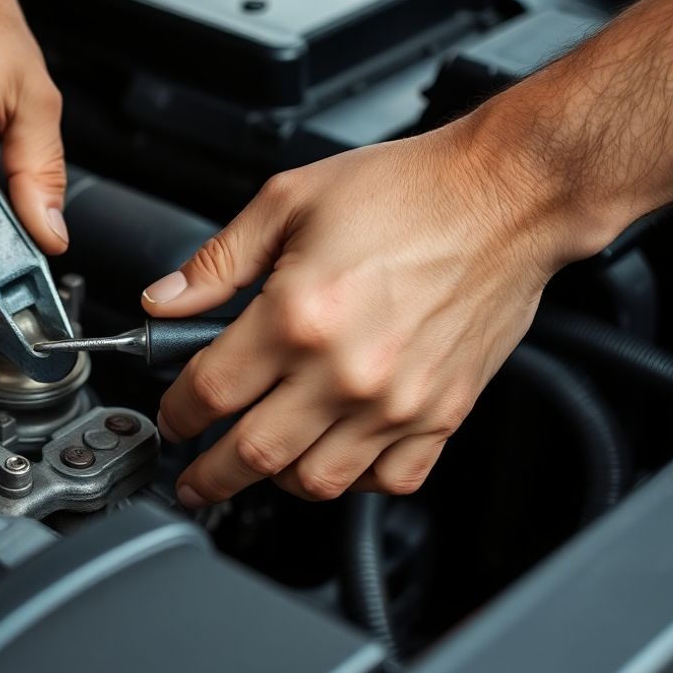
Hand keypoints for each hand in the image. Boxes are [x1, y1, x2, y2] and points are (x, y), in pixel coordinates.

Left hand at [144, 119, 577, 505]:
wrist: (508, 194)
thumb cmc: (409, 190)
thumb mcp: (288, 201)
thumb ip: (217, 262)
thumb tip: (164, 302)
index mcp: (296, 315)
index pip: (209, 392)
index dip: (176, 413)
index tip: (173, 418)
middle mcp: (344, 370)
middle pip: (252, 454)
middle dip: (208, 474)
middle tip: (193, 477)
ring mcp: (396, 400)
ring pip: (317, 481)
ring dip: (276, 481)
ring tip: (261, 466)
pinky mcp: (442, 412)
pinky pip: (392, 479)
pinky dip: (359, 481)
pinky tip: (339, 455)